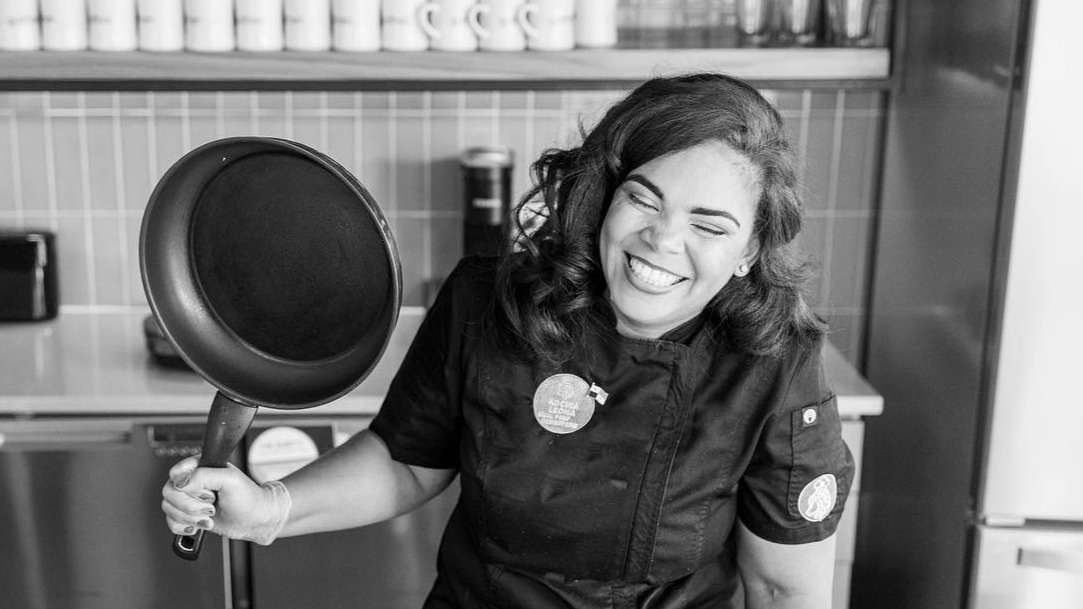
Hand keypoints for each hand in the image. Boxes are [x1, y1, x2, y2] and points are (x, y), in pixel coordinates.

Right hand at [161, 455, 291, 545]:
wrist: (254, 521)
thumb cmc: (248, 498)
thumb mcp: (230, 480)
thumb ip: (204, 475)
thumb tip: (180, 481)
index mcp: (201, 466)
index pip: (176, 472)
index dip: (187, 485)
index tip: (206, 492)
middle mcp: (192, 481)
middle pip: (169, 492)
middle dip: (191, 505)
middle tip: (211, 506)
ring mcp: (189, 499)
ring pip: (169, 508)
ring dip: (190, 517)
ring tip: (209, 516)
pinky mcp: (188, 515)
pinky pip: (171, 521)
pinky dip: (183, 526)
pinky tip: (199, 525)